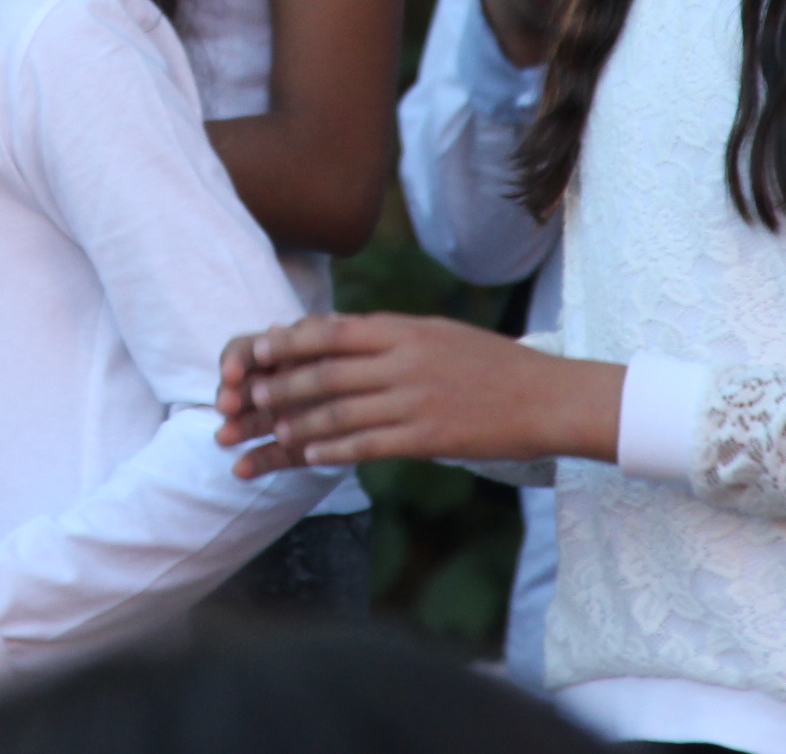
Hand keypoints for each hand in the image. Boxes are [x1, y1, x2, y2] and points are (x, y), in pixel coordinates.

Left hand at [216, 312, 620, 473]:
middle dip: (272, 391)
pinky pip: (367, 444)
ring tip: (259, 439)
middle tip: (236, 406)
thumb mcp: (436, 332)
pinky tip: (303, 456)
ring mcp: (415, 399)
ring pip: (336, 412)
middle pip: (320, 374)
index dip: (282, 344)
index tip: (249, 355)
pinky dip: (329, 449)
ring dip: (291, 426)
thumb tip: (332, 334)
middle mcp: (403, 360)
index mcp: (403, 329)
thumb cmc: (490, 364)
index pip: (327, 331)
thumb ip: (386, 336)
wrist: (549, 397)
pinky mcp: (428, 437)